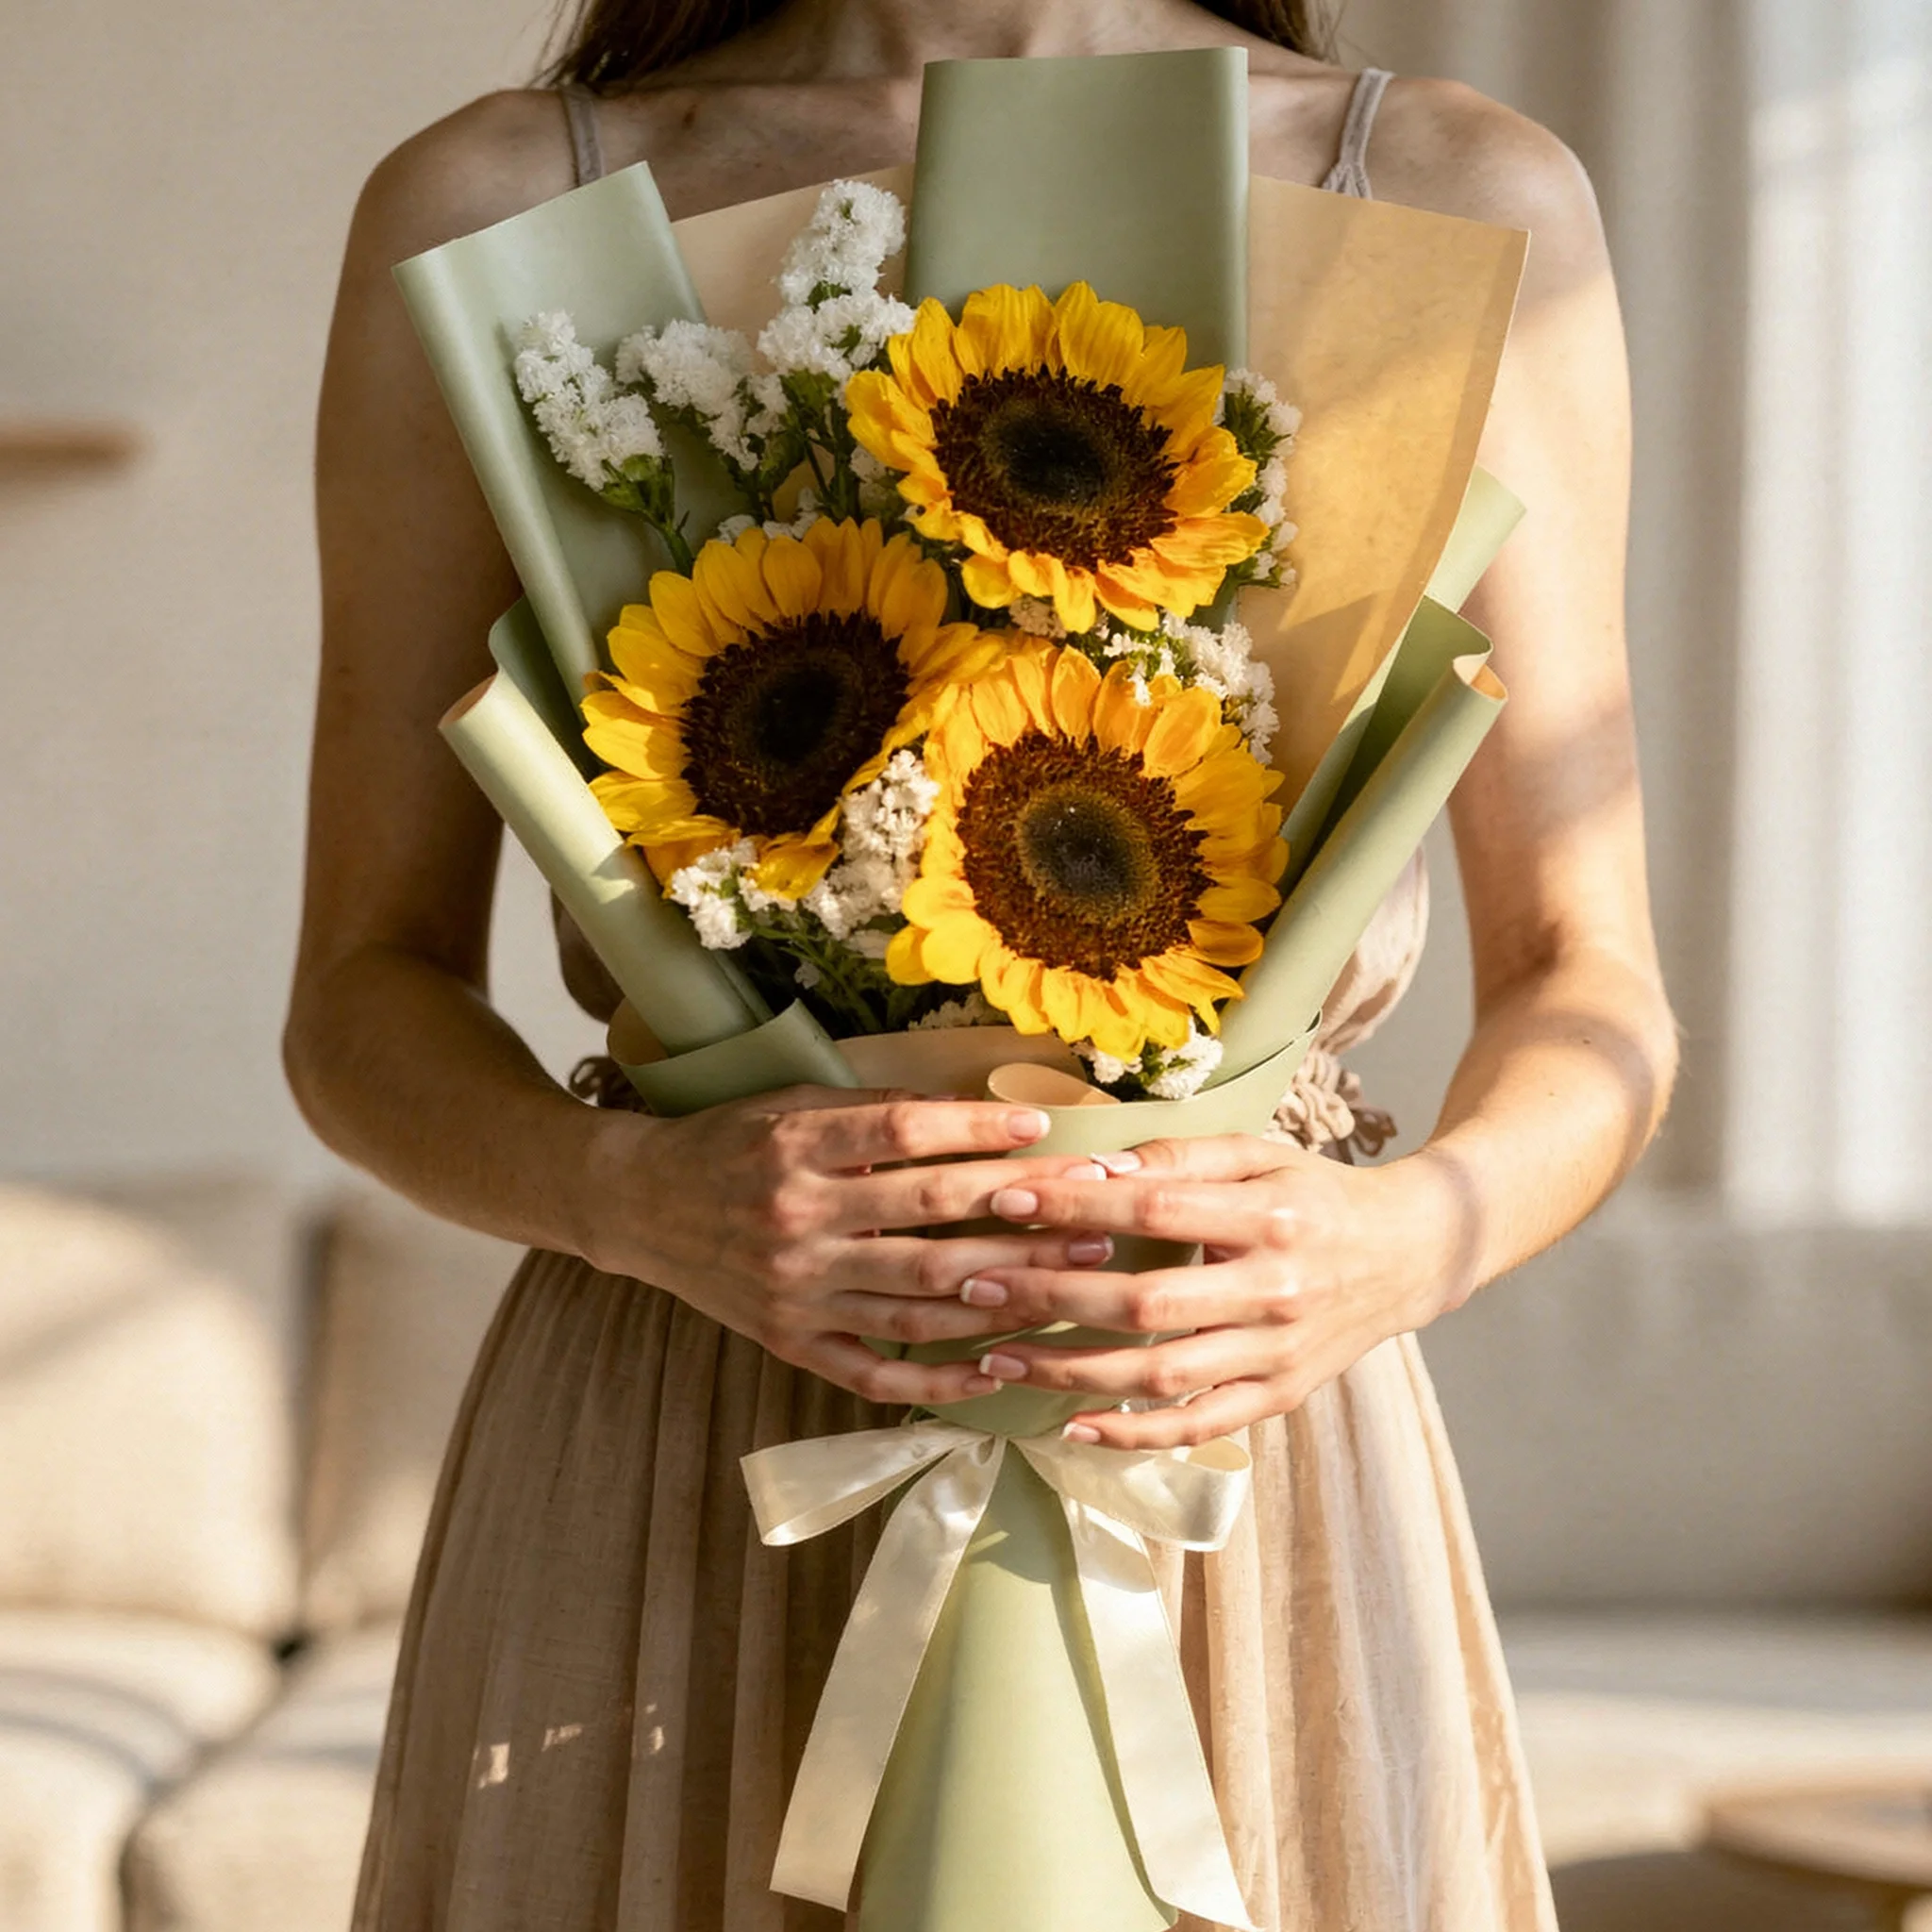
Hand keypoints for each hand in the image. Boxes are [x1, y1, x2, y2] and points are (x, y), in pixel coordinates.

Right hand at [580, 1086, 1115, 1405]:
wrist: (640, 1206)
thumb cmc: (731, 1144)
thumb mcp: (792, 1105)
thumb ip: (875, 1111)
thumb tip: (975, 1114)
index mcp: (796, 1147)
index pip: (903, 1135)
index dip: (977, 1131)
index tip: (1042, 1131)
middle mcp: (797, 1221)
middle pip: (930, 1220)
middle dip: (1022, 1218)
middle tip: (1095, 1215)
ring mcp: (796, 1291)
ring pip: (919, 1300)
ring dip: (1006, 1294)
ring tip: (1075, 1284)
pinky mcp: (791, 1342)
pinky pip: (875, 1374)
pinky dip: (939, 1380)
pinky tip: (1000, 1371)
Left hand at [963, 1134, 1470, 1447]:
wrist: (1407, 1256)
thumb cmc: (1315, 1194)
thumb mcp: (1259, 1153)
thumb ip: (1178, 1158)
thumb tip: (1092, 1169)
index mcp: (1271, 1216)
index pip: (1158, 1208)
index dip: (1078, 1205)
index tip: (1006, 1198)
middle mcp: (1275, 1292)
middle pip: (1146, 1302)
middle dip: (1051, 1295)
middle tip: (976, 1284)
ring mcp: (1277, 1355)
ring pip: (1160, 1376)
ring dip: (1070, 1370)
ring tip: (997, 1355)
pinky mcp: (1278, 1398)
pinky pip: (1197, 1427)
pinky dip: (1132, 1434)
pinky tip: (1071, 1424)